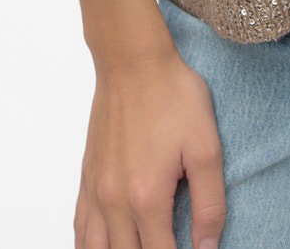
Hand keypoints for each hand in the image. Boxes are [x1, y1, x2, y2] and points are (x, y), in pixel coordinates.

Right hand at [75, 41, 226, 248]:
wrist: (133, 60)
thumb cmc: (171, 96)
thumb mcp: (207, 147)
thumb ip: (210, 204)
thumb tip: (208, 247)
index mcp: (147, 198)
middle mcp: (114, 201)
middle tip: (167, 247)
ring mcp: (96, 190)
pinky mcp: (87, 176)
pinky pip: (79, 228)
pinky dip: (88, 247)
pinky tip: (100, 248)